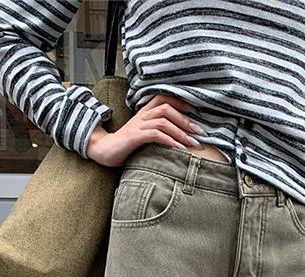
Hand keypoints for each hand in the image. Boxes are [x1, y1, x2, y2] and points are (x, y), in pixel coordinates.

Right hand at [86, 92, 204, 166]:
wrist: (104, 151)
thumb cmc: (126, 145)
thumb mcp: (143, 134)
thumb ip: (157, 131)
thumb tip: (178, 136)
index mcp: (144, 112)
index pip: (164, 98)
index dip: (180, 102)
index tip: (195, 112)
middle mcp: (142, 115)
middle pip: (167, 108)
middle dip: (185, 120)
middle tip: (200, 132)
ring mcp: (138, 125)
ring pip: (163, 121)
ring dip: (181, 132)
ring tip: (193, 143)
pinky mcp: (134, 137)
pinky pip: (155, 135)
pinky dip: (169, 141)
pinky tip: (179, 149)